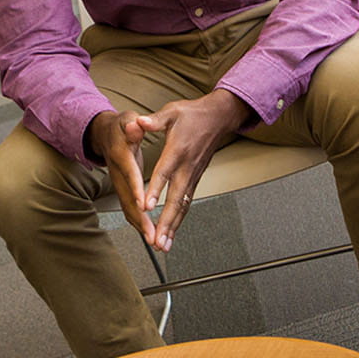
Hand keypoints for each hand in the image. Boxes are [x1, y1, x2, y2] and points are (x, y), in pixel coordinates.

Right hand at [88, 110, 153, 244]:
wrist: (105, 133)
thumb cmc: (120, 126)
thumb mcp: (126, 119)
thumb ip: (132, 124)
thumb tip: (135, 125)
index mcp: (121, 155)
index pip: (130, 173)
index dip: (136, 189)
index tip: (143, 204)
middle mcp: (118, 173)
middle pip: (128, 198)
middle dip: (140, 218)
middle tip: (151, 234)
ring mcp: (118, 184)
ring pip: (128, 207)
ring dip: (140, 225)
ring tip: (153, 240)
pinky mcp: (122, 190)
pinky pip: (129, 208)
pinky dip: (139, 222)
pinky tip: (149, 233)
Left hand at [136, 89, 251, 250]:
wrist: (218, 118)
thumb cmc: (193, 114)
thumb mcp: (172, 111)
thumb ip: (155, 121)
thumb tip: (139, 122)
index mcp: (178, 150)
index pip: (164, 173)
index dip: (155, 190)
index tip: (146, 206)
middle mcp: (187, 167)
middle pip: (175, 199)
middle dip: (166, 222)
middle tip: (157, 240)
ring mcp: (193, 175)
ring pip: (183, 206)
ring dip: (173, 227)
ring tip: (163, 245)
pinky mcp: (195, 179)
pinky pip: (187, 203)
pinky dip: (179, 220)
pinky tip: (172, 233)